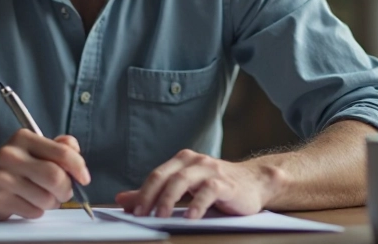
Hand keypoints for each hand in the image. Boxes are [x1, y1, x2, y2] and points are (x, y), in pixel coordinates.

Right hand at [0, 131, 89, 220]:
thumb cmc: (10, 167)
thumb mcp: (32, 149)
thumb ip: (57, 147)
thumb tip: (74, 149)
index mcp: (23, 138)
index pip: (62, 153)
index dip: (79, 168)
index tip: (84, 178)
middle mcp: (10, 155)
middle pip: (56, 178)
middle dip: (66, 189)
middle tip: (63, 192)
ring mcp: (2, 178)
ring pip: (47, 198)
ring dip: (51, 203)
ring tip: (40, 197)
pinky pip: (33, 211)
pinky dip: (36, 211)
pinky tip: (26, 203)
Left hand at [114, 149, 275, 218]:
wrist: (255, 182)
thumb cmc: (218, 186)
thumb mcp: (185, 188)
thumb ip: (155, 193)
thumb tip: (122, 199)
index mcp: (182, 161)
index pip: (157, 175)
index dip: (142, 193)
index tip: (131, 211)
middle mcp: (195, 161)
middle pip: (166, 176)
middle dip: (151, 196)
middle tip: (141, 215)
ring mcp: (210, 170)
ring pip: (184, 180)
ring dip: (170, 198)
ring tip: (162, 216)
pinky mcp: (226, 183)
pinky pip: (209, 190)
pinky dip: (198, 204)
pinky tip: (191, 217)